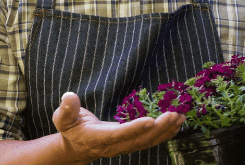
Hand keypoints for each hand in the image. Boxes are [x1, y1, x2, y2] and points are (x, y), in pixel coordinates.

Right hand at [52, 92, 184, 161]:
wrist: (78, 145)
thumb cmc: (71, 128)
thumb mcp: (63, 118)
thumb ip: (66, 109)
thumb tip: (68, 97)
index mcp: (98, 139)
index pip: (118, 135)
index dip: (134, 129)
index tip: (150, 120)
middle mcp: (114, 146)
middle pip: (139, 140)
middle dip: (158, 128)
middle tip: (174, 114)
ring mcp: (125, 147)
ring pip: (148, 141)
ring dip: (166, 130)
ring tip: (181, 117)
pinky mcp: (132, 144)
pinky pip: (151, 141)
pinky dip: (166, 133)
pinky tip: (178, 124)